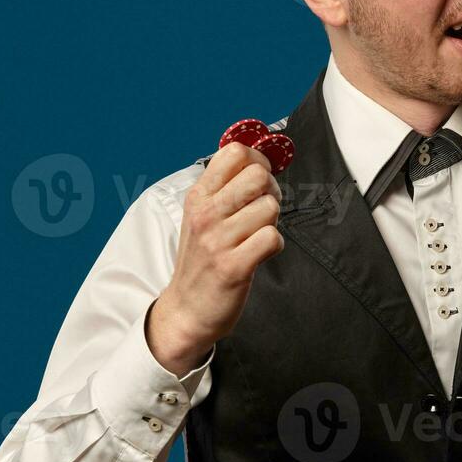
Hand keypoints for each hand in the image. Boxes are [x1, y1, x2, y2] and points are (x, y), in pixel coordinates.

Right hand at [146, 143, 284, 375]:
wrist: (187, 309)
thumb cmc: (201, 260)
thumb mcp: (201, 216)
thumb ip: (225, 188)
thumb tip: (260, 160)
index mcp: (198, 196)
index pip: (234, 153)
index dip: (258, 160)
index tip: (259, 178)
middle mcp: (206, 214)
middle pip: (258, 175)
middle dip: (271, 190)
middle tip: (262, 209)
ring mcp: (218, 240)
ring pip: (270, 207)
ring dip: (271, 222)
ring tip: (255, 236)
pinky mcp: (234, 266)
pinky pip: (272, 238)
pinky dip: (274, 246)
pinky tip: (259, 253)